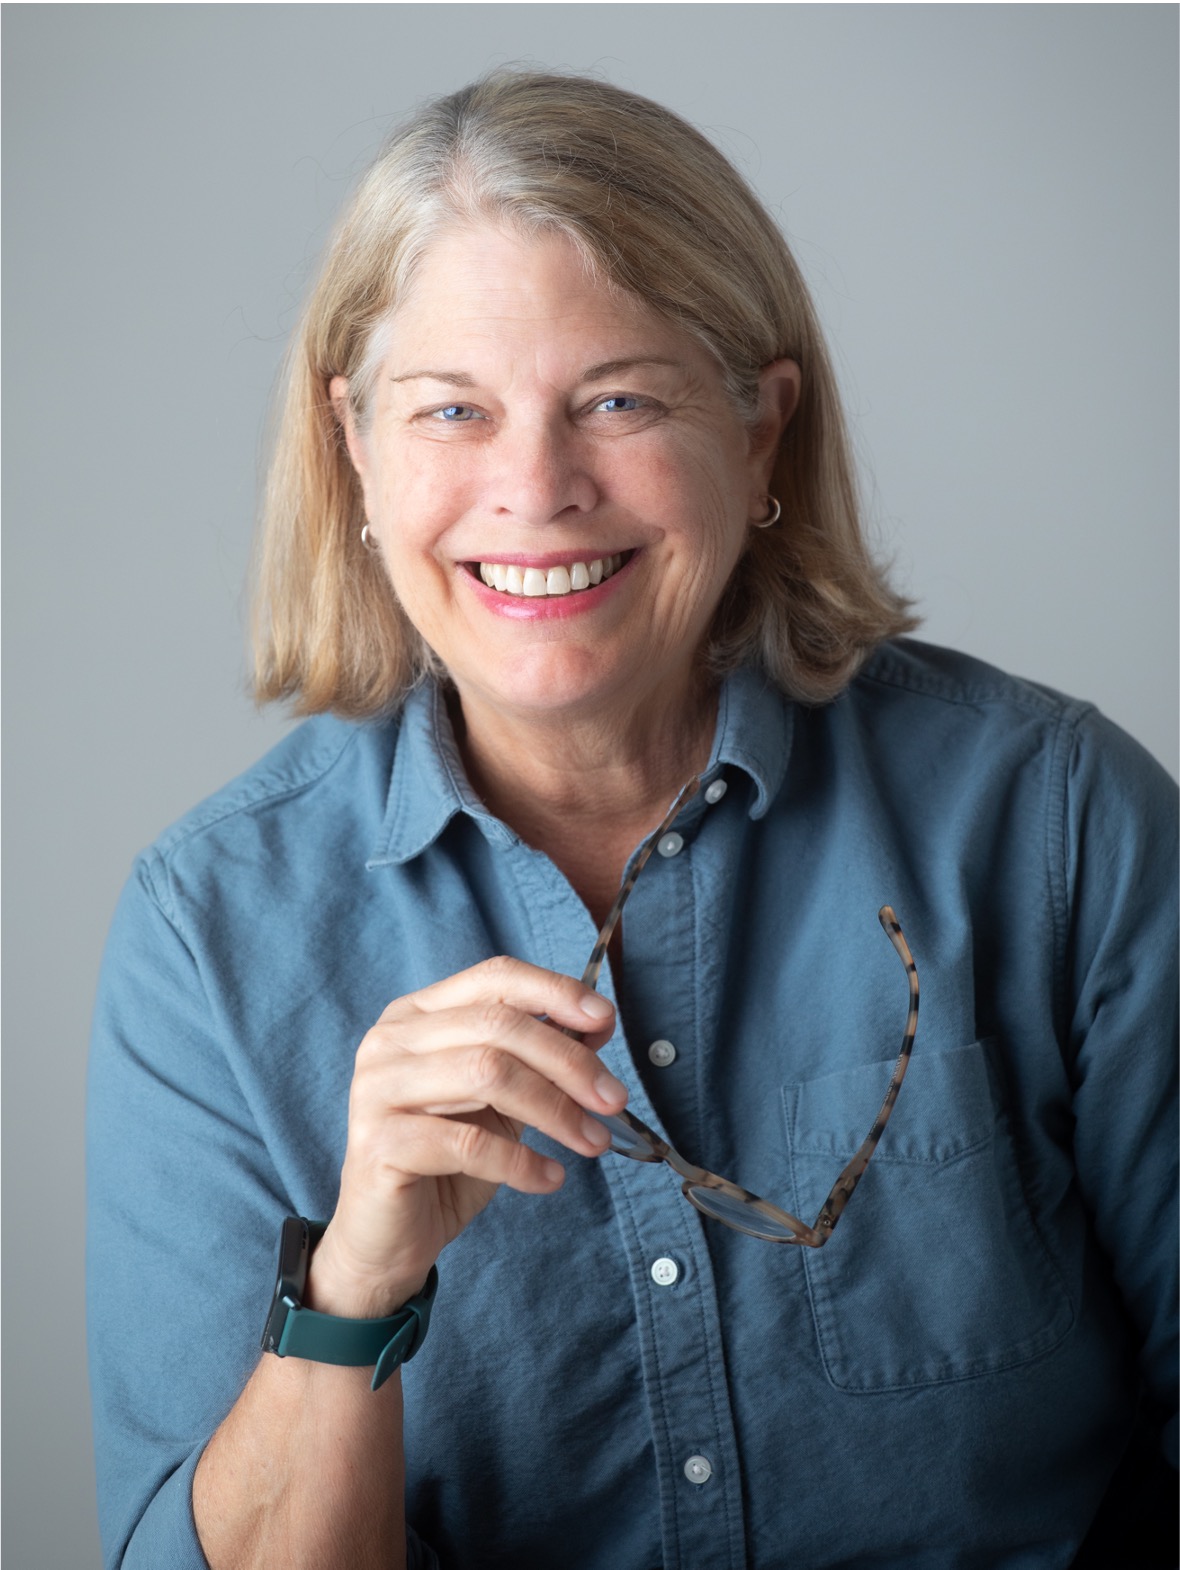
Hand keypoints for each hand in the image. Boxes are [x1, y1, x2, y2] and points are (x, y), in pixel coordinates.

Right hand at [306, 957, 624, 1318]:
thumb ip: (538, 1057)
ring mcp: (377, 1088)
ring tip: (593, 1141)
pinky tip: (550, 1178)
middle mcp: (390, 1039)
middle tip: (614, 1100)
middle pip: (498, 1026)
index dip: (555, 992)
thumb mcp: (501, 1100)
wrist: (389, 1238)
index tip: (606, 1020)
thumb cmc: (448, 1161)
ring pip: (486, 1074)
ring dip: (555, 1110)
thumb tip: (599, 1025)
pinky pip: (468, 1143)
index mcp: (417, 1013)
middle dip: (568, 1062)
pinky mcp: (378, 1143)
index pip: (494, 978)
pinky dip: (522, 1162)